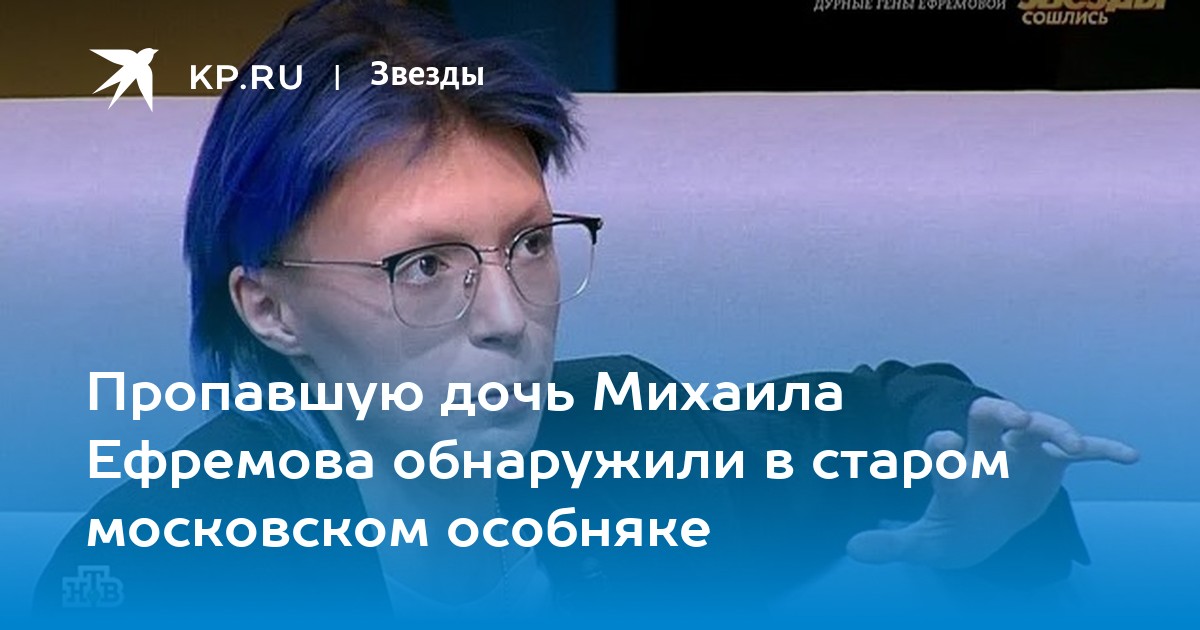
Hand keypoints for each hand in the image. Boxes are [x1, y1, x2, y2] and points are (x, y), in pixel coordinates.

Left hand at [845, 396, 1138, 569]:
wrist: (979, 528)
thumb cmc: (949, 530)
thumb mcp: (921, 544)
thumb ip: (890, 544)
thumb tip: (853, 549)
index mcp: (952, 470)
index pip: (943, 449)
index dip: (942, 450)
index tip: (943, 450)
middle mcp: (984, 453)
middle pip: (986, 418)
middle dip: (1000, 412)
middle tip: (1016, 418)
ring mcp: (1018, 455)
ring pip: (1035, 428)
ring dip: (1054, 429)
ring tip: (1074, 446)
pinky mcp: (1048, 465)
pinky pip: (1077, 453)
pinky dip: (1102, 450)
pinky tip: (1129, 457)